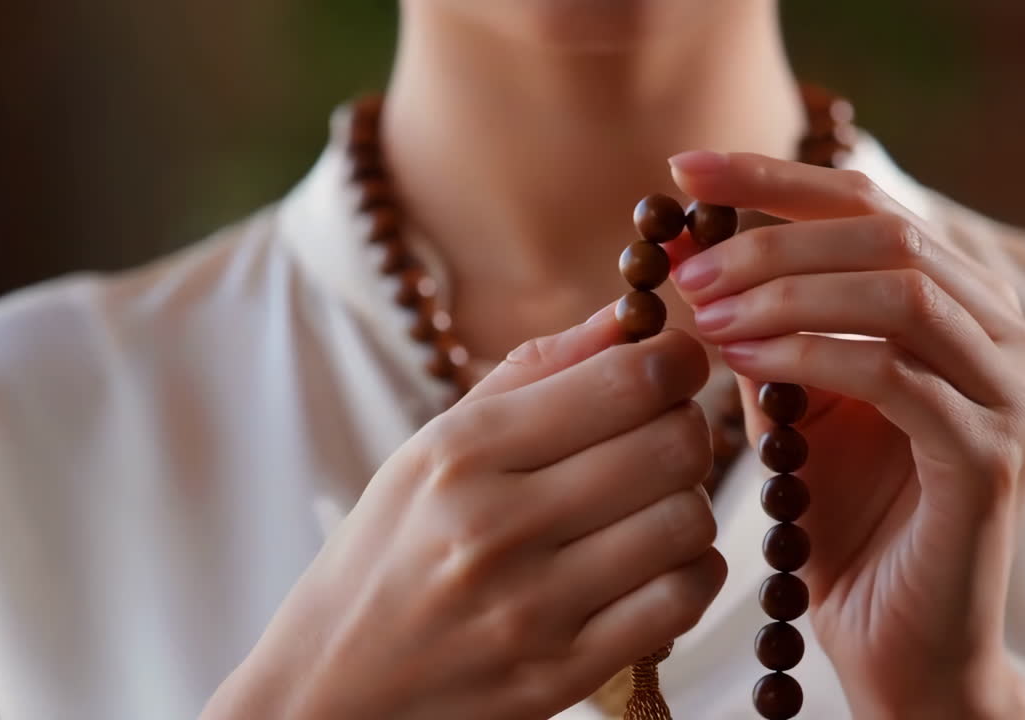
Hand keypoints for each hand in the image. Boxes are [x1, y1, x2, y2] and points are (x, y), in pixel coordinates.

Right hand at [202, 309, 725, 719]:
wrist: (334, 683)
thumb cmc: (392, 548)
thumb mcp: (435, 444)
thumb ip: (537, 371)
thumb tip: (629, 316)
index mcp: (463, 451)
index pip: (625, 381)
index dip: (676, 361)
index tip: (674, 364)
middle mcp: (497, 526)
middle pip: (672, 445)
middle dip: (687, 428)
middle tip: (664, 433)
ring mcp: (532, 608)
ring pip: (687, 521)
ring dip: (687, 504)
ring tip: (650, 505)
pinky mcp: (562, 673)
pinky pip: (681, 601)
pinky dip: (690, 572)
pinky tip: (656, 562)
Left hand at [667, 151, 1024, 717]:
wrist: (895, 643)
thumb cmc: (844, 525)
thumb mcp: (794, 403)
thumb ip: (762, 326)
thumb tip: (690, 243)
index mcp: (971, 314)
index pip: (873, 210)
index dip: (777, 177)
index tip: (684, 169)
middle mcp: (1014, 338)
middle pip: (889, 234)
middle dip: (771, 238)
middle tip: (687, 266)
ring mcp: (1018, 392)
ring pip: (898, 290)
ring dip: (785, 289)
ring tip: (704, 311)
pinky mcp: (995, 450)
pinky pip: (893, 372)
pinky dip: (809, 352)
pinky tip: (745, 357)